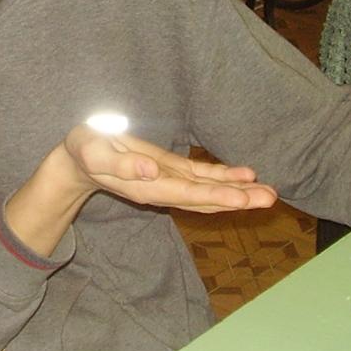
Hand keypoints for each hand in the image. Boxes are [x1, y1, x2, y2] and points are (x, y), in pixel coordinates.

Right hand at [62, 125, 277, 214]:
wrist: (79, 160)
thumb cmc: (84, 152)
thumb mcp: (92, 153)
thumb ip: (119, 165)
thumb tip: (150, 171)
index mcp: (147, 187)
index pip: (187, 194)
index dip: (215, 195)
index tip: (242, 198)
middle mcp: (164, 189)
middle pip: (206, 198)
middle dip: (239, 199)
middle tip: (271, 198)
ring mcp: (170, 181)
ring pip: (210, 190)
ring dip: (239, 191)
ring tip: (269, 192)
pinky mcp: (172, 170)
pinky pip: (203, 176)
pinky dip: (225, 176)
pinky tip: (247, 175)